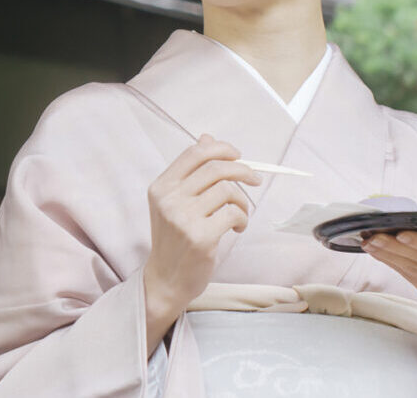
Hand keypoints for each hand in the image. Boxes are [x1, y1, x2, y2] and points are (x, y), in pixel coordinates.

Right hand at [140, 135, 262, 352]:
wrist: (166, 279)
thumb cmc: (174, 239)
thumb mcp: (174, 202)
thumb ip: (190, 172)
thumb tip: (207, 137)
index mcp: (161, 187)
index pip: (194, 153)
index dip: (221, 148)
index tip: (237, 155)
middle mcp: (169, 199)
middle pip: (216, 168)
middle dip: (242, 170)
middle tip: (255, 179)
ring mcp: (184, 218)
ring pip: (228, 191)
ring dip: (243, 201)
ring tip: (240, 214)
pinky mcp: (201, 237)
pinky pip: (234, 214)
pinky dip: (242, 219)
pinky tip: (236, 228)